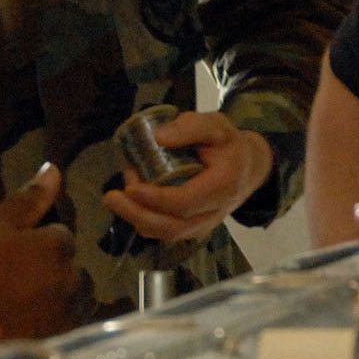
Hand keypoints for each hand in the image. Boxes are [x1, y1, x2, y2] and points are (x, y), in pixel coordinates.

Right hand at [0, 163, 81, 337]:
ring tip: (22, 303)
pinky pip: (68, 322)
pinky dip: (54, 320)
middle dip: (53, 269)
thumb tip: (54, 170)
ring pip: (74, 295)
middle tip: (15, 280)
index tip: (12, 254)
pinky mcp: (63, 341)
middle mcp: (73, 279)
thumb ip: (25, 200)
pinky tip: (27, 322)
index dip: (37, 241)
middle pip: (72, 265)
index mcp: (56, 246)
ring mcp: (70, 314)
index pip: (61, 233)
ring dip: (57, 295)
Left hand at [104, 110, 271, 242]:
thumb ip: (190, 127)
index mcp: (222, 186)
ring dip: (138, 219)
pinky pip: (168, 232)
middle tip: (111, 197)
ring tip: (116, 198)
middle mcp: (215, 211)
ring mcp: (205, 223)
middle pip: (174, 226)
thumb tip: (158, 138)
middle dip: (138, 214)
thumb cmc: (228, 144)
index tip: (132, 186)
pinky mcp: (194, 227)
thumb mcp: (216, 125)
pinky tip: (130, 204)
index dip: (157, 198)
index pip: (186, 202)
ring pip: (169, 234)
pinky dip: (146, 222)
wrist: (247, 167)